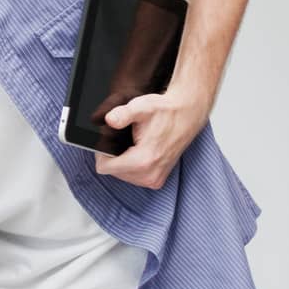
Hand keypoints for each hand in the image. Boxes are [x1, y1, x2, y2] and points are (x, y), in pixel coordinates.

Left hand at [93, 88, 207, 189]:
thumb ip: (123, 114)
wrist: (186, 115)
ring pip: (121, 175)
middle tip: (125, 140)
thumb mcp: (141, 107)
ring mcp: (154, 180)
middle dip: (113, 157)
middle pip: (112, 172)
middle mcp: (150, 175)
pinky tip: (140, 152)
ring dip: (122, 161)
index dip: (102, 152)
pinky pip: (133, 177)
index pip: (105, 167)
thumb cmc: (164, 111)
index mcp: (143, 161)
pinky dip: (132, 166)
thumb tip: (109, 120)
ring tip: (134, 145)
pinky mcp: (157, 181)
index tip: (109, 140)